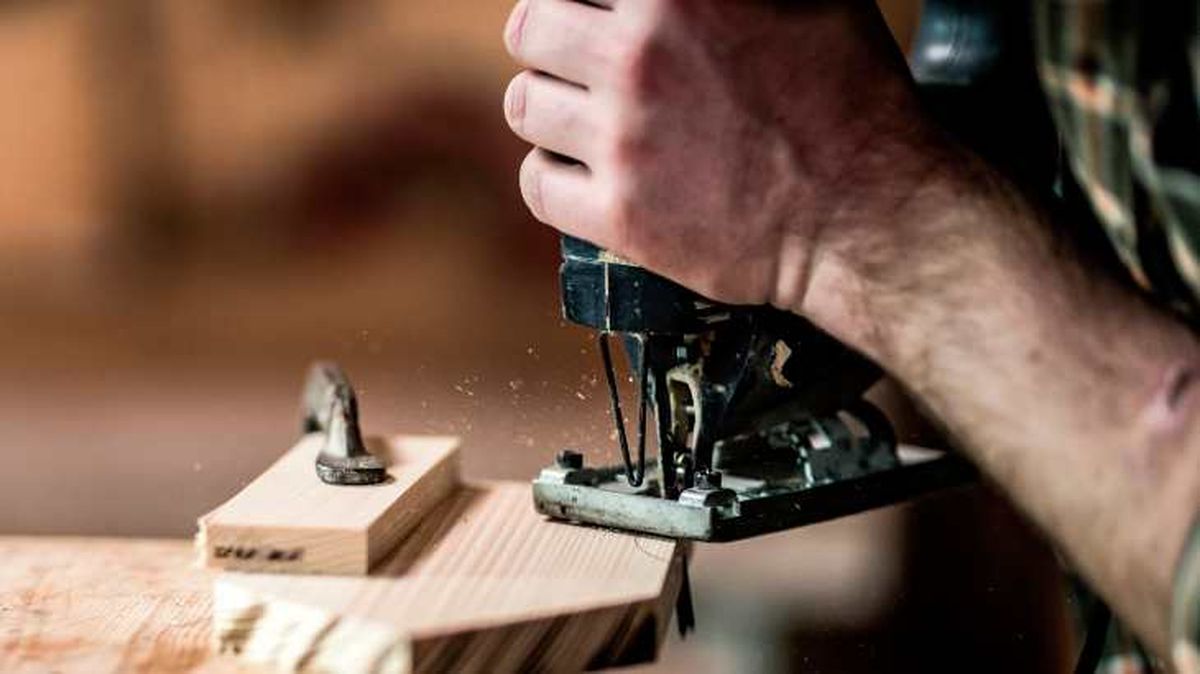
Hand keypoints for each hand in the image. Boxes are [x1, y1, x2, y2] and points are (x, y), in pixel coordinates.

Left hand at [503, 0, 954, 336]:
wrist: (866, 214)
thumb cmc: (847, 100)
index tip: (595, 17)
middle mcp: (638, 59)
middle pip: (530, 29)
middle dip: (552, 43)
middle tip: (581, 64)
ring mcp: (623, 141)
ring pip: (525, 105)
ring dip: (550, 109)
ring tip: (588, 122)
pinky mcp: (619, 216)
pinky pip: (536, 183)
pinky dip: (552, 177)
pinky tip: (584, 174)